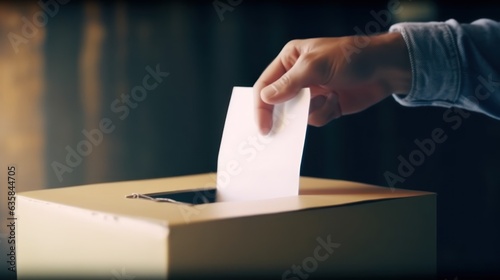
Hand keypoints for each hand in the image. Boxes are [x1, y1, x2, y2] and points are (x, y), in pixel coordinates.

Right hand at [253, 32, 411, 134]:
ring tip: (327, 101)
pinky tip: (337, 101)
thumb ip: (289, 84)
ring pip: (296, 114)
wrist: (386, 68)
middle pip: (277, 102)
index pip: (265, 84)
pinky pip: (314, 119)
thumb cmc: (351, 57)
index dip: (261, 106)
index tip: (262, 127)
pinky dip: (325, 113)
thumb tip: (266, 98)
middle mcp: (297, 75)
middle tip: (274, 133)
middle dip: (281, 115)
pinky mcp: (325, 105)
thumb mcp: (316, 66)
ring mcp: (312, 91)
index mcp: (290, 59)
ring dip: (310, 112)